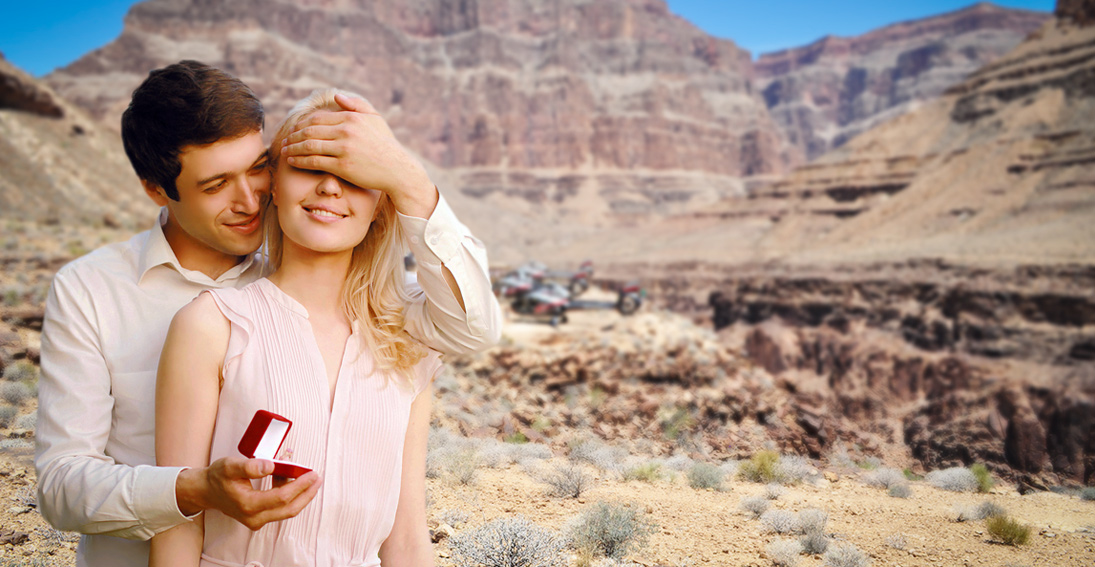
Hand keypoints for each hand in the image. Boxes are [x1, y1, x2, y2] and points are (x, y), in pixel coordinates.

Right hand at [176, 456, 321, 530]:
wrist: (206, 491)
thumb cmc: (217, 478)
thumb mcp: (229, 466)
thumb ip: (249, 466)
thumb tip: (270, 465)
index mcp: (248, 505)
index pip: (282, 498)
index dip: (300, 486)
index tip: (311, 474)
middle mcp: (254, 517)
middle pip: (289, 509)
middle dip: (307, 494)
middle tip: (317, 479)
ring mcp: (256, 520)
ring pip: (286, 510)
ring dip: (299, 494)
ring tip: (305, 475)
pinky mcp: (258, 517)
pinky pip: (279, 508)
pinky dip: (288, 494)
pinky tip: (288, 478)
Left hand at [281, 93, 438, 217]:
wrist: (398, 169)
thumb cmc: (386, 145)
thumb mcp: (375, 120)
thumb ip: (357, 105)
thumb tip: (337, 96)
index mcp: (351, 118)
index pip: (318, 118)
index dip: (301, 123)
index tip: (293, 128)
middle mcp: (346, 131)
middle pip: (310, 130)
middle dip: (293, 136)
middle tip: (284, 140)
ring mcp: (343, 149)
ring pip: (309, 146)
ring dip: (292, 148)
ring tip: (284, 151)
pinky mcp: (342, 166)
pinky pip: (314, 161)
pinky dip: (299, 161)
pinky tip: (292, 161)